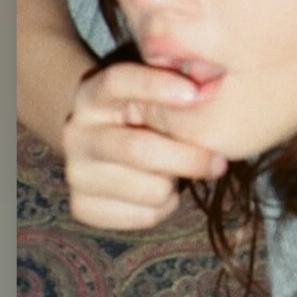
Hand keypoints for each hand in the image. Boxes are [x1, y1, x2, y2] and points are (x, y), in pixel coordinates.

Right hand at [61, 60, 227, 230]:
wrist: (102, 149)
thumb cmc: (142, 119)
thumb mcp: (150, 98)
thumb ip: (173, 95)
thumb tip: (210, 98)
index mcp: (92, 95)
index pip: (117, 81)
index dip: (155, 85)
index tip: (196, 92)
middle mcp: (77, 134)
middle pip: (139, 150)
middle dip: (189, 158)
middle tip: (219, 163)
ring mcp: (76, 173)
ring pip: (151, 190)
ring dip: (175, 184)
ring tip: (174, 172)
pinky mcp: (84, 207)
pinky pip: (146, 215)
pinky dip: (165, 207)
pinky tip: (160, 191)